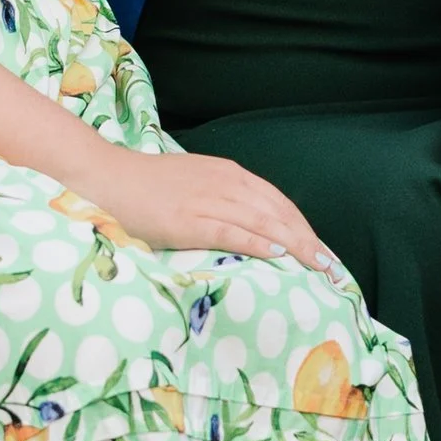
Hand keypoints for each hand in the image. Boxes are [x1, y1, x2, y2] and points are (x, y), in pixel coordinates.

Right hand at [77, 147, 334, 272]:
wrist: (110, 177)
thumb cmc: (149, 185)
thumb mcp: (195, 184)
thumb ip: (222, 199)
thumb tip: (250, 227)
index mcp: (228, 173)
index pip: (278, 201)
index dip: (303, 226)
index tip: (321, 249)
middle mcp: (225, 183)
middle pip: (278, 212)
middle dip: (307, 239)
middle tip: (330, 266)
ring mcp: (208, 200)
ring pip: (263, 222)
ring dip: (295, 245)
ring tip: (317, 266)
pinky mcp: (189, 219)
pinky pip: (232, 231)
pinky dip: (259, 243)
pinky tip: (279, 256)